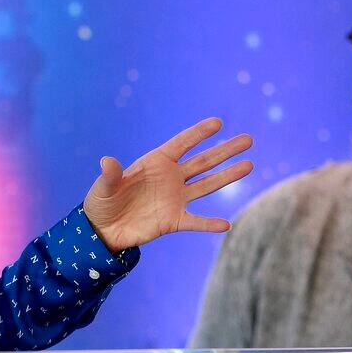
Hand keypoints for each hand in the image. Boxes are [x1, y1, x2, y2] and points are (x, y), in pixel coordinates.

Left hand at [83, 118, 252, 253]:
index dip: (199, 133)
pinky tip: (226, 224)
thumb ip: (110, 175)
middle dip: (225, 150)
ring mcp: (175, 198)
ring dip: (228, 176)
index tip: (218, 123)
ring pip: (207, 185)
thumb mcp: (104, 187)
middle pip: (203, 161)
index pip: (182, 143)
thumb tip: (106, 162)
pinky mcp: (174, 220)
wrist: (103, 230)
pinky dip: (209, 224)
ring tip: (249, 165)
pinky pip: (196, 222)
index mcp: (155, 162)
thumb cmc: (103, 202)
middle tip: (248, 139)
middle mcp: (170, 177)